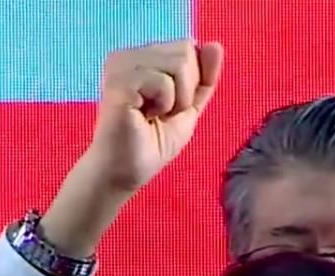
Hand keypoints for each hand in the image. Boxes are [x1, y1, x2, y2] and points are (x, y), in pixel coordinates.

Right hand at [79, 39, 223, 194]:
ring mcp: (121, 64)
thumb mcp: (188, 107)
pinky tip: (143, 116)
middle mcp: (128, 54)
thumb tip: (216, 44)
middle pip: (185, 50)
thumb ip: (204, 78)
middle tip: (160, 113)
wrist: (125, 172)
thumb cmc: (152, 143)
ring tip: (152, 115)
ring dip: (176, 99)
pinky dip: (164, 104)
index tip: (170, 106)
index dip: (191, 81)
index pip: (188, 46)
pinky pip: (164, 81)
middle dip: (186, 90)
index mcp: (142, 56)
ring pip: (179, 63)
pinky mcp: (118, 80)